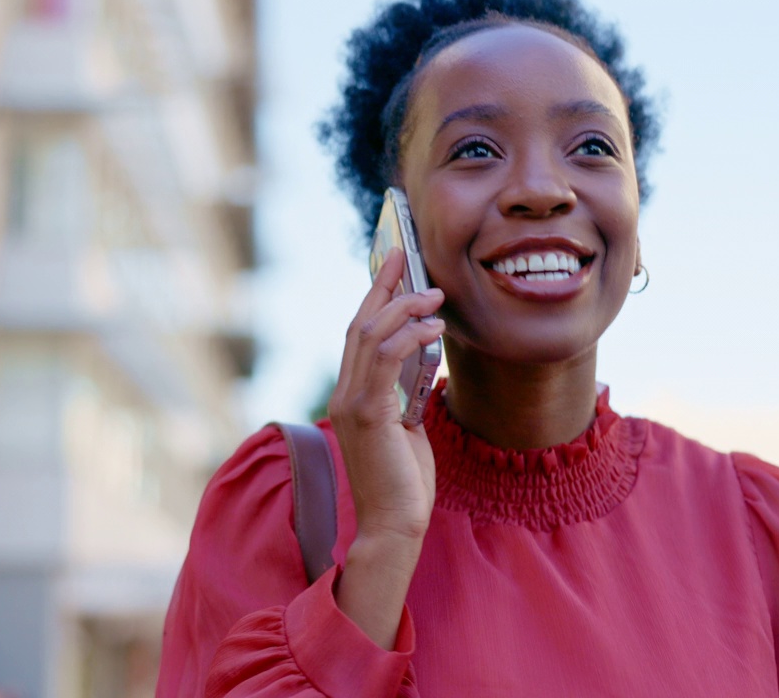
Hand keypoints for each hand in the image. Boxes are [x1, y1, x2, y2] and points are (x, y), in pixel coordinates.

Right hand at [329, 248, 444, 541]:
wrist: (395, 525)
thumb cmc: (404, 483)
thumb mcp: (407, 428)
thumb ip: (406, 395)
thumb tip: (423, 364)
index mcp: (352, 395)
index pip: (359, 334)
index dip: (376, 297)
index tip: (394, 267)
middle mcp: (344, 394)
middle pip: (360, 323)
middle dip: (384, 285)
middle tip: (405, 253)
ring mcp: (351, 403)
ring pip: (370, 334)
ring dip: (404, 306)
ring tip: (434, 293)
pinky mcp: (366, 413)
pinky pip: (384, 358)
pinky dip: (409, 334)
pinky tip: (434, 326)